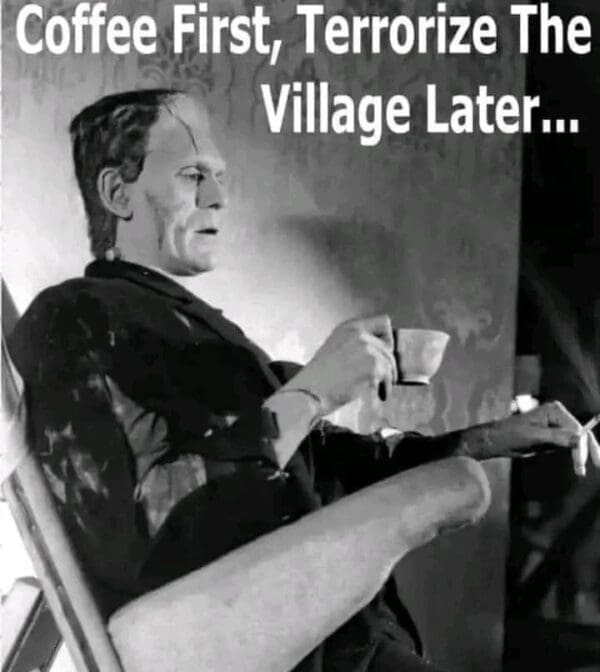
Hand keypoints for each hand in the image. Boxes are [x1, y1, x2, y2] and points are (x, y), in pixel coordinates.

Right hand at [284, 315, 397, 414]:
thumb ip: (356, 345)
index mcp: (348, 327)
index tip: (384, 353)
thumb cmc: (318, 378)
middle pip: (390, 346)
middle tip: (383, 377)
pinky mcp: (371, 364)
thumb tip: (379, 353)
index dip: (387, 339)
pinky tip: (379, 394)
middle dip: (388, 364)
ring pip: (390, 362)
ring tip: (381, 388)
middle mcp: (358, 333)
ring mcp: (365, 348)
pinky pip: (389, 376)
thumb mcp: (335, 348)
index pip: (383, 322)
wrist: (308, 393)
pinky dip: (386, 388)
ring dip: (388, 378)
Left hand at [481, 402, 599, 475]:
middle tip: (597, 465)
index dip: (581, 447)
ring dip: (583, 454)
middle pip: (581, 434)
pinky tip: (579, 465)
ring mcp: (557, 426)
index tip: (580, 464)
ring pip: (577, 441)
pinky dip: (576, 454)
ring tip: (581, 471)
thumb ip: (556, 437)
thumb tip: (579, 439)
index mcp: (554, 411)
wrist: (497, 440)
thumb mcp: (534, 436)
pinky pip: (569, 445)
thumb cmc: (511, 434)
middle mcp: (558, 416)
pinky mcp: (554, 436)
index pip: (576, 429)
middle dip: (588, 450)